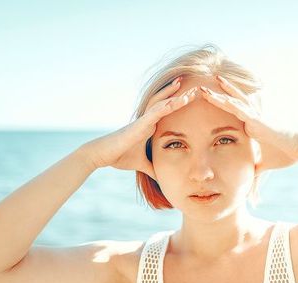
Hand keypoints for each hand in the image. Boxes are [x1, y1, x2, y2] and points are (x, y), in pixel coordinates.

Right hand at [78, 78, 199, 179]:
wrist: (102, 155)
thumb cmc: (119, 156)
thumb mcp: (141, 164)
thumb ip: (152, 168)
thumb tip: (161, 178)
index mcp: (149, 127)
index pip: (167, 112)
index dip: (178, 104)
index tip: (191, 99)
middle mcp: (147, 121)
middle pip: (165, 103)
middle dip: (179, 95)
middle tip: (195, 88)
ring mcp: (142, 121)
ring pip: (161, 105)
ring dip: (174, 97)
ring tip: (188, 91)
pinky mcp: (137, 125)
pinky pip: (153, 114)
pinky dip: (163, 108)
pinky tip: (174, 103)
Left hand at [199, 75, 297, 171]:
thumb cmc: (285, 154)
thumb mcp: (264, 164)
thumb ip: (255, 168)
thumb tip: (249, 178)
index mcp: (251, 127)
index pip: (232, 115)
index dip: (220, 108)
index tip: (207, 104)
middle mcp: (251, 119)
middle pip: (230, 105)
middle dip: (215, 97)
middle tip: (200, 89)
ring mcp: (254, 118)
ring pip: (233, 103)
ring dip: (219, 95)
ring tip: (204, 88)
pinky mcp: (258, 121)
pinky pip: (241, 110)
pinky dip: (230, 103)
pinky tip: (220, 97)